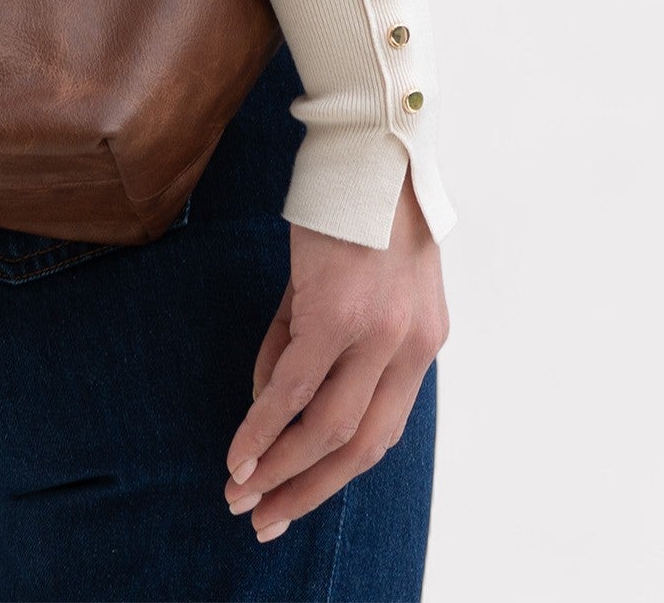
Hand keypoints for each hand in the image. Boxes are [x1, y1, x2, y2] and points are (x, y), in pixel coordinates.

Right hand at [222, 169, 448, 542]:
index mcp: (423, 342)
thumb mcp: (348, 280)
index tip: (293, 495)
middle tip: (263, 517)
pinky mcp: (336, 314)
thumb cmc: (356, 205)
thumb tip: (269, 398)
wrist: (371, 146)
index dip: (334, 470)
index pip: (382, 429)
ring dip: (281, 467)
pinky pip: (295, 387)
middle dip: (308, 488)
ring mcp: (376, 334)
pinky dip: (264, 425)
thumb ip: (313, 338)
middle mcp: (410, 348)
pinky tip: (240, 449)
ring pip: (328, 428)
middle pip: (361, 446)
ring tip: (240, 491)